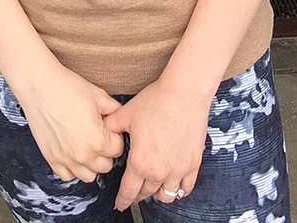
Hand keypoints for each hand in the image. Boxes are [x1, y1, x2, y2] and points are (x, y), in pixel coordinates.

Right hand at [17, 64, 124, 183]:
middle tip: (98, 134)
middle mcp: (82, 155)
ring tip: (87, 144)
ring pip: (89, 176)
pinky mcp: (51, 159)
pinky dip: (73, 168)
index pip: (118, 149)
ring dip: (91, 163)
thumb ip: (115, 111)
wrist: (39, 86)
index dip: (115, 136)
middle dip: (106, 151)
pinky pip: (67, 176)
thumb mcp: (99, 96)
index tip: (108, 127)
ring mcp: (66, 159)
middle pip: (106, 166)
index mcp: (98, 140)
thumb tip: (121, 119)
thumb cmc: (67, 87)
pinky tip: (73, 151)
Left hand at [106, 77, 210, 210]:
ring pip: (166, 195)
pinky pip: (186, 188)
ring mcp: (178, 170)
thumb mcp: (126, 113)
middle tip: (135, 192)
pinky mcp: (193, 165)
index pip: (128, 191)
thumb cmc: (156, 101)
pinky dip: (179, 190)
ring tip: (154, 188)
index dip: (123, 200)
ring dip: (158, 194)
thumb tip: (102, 132)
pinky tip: (174, 184)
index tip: (120, 204)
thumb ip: (111, 127)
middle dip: (138, 194)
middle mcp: (159, 172)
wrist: (184, 93)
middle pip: (146, 193)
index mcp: (140, 162)